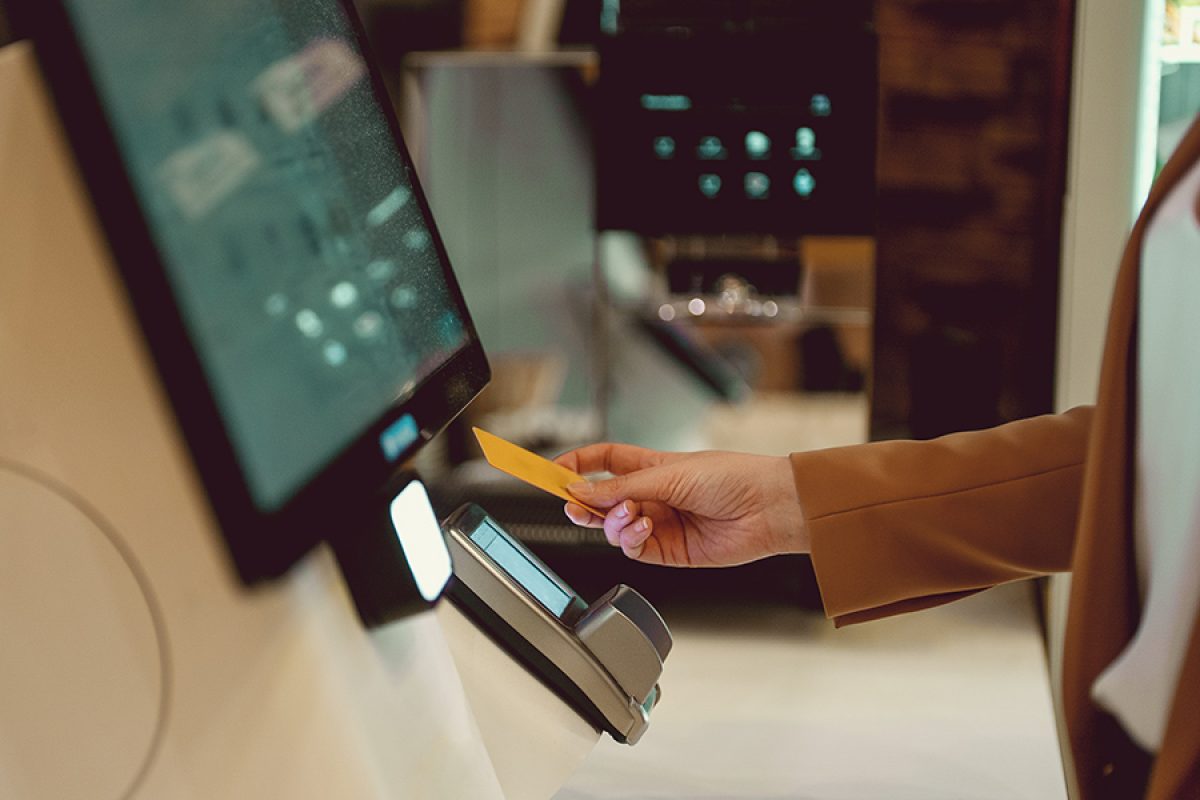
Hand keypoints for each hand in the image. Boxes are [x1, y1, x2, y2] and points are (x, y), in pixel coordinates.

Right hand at [554, 443, 808, 566]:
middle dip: (584, 503)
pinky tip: (642, 528)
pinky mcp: (670, 550)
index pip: (604, 462)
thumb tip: (581, 491)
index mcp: (653, 466)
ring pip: (614, 528)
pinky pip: (634, 548)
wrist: (769, 508)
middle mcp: (654, 495)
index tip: (552, 470)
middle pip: (603, 500)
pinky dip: (629, 539)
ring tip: (630, 516)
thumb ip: (622, 486)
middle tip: (573, 504)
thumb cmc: (733, 476)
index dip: (578, 464)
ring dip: (612, 522)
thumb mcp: (669, 473)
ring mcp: (660, 523)